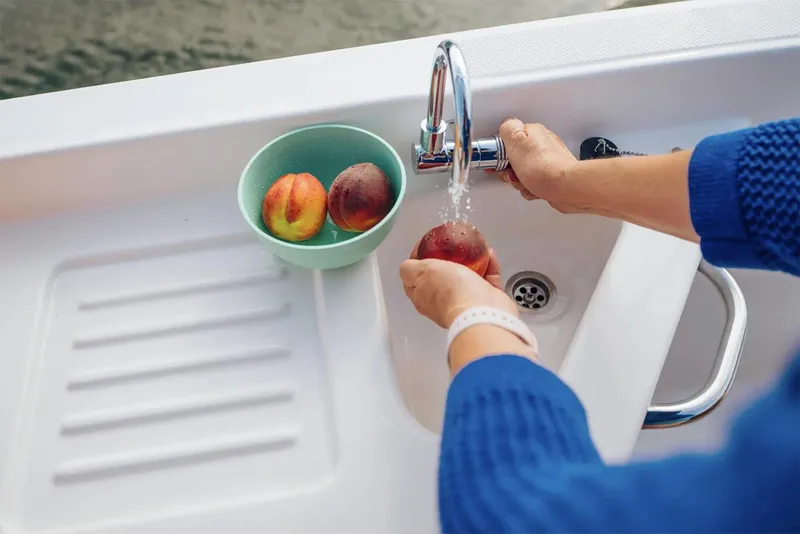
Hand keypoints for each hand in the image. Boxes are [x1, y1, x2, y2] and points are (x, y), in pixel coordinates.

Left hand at [399, 247, 517, 328]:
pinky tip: (488, 253)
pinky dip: (488, 265)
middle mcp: (442, 301)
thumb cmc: (450, 292)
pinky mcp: (485, 301)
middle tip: (451, 245)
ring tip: (472, 246)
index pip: (414, 278)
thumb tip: (406, 266)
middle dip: (447, 259)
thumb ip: (410, 269)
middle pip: (441, 276)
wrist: (482, 311)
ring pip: (466, 276)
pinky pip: (487, 279)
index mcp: (422, 297)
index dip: (418, 259)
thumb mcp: (422, 272)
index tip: (426, 245)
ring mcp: (464, 301)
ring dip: (470, 260)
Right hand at [491, 118, 584, 212]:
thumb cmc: (544, 168)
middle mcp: (542, 145)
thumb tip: (504, 126)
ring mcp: (548, 162)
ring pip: (522, 173)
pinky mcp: (552, 177)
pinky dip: (531, 189)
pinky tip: (535, 189)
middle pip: (514, 158)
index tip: (499, 161)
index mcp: (533, 132)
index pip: (508, 139)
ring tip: (526, 182)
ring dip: (520, 182)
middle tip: (514, 174)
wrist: (565, 187)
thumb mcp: (516, 140)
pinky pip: (533, 184)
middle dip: (510, 170)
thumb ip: (507, 128)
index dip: (500, 153)